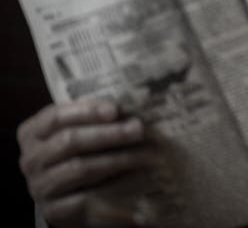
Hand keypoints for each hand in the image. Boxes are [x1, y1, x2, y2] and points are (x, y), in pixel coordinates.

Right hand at [17, 99, 151, 226]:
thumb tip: (128, 108)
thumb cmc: (80, 155)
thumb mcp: (82, 132)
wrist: (72, 198)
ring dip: (118, 159)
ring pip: (81, 168)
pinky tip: (138, 177)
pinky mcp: (54, 210)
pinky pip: (87, 197)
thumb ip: (96, 119)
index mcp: (32, 133)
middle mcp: (30, 159)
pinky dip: (116, 185)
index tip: (115, 109)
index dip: (86, 111)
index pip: (55, 116)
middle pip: (69, 141)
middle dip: (108, 134)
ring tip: (146, 153)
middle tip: (139, 129)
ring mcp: (39, 186)